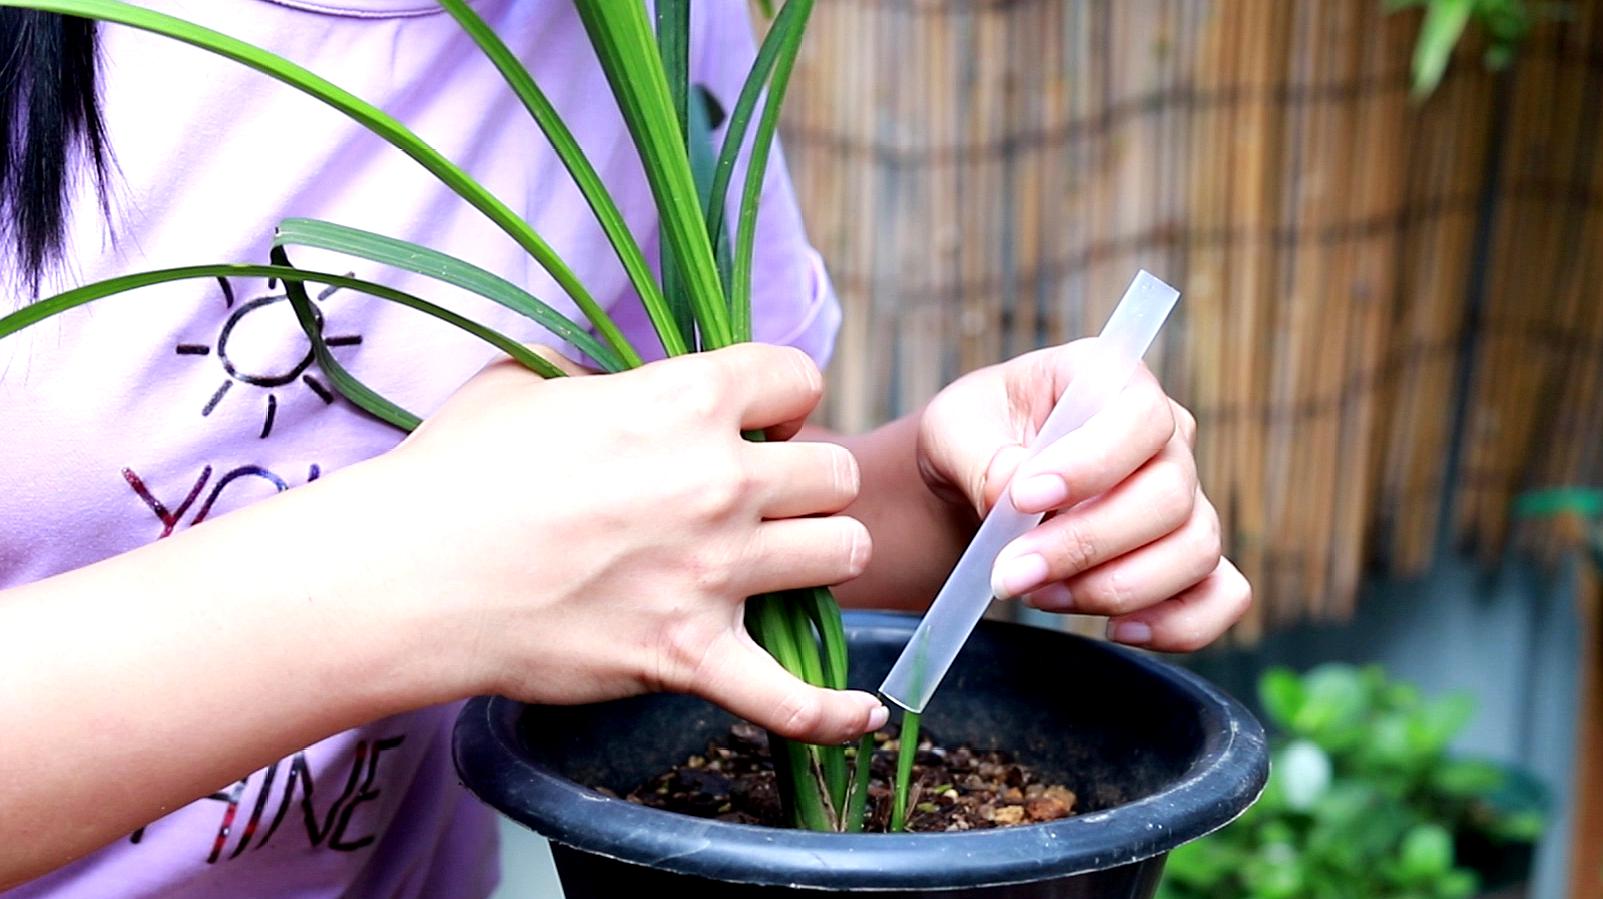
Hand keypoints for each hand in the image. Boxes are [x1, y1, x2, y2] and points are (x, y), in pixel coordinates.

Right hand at [369, 344, 885, 741]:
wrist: (403, 577)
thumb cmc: (452, 474)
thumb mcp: (524, 384)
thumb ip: (594, 375)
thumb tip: (612, 379)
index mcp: (683, 400)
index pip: (799, 376)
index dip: (783, 399)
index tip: (756, 422)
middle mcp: (717, 480)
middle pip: (837, 472)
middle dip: (811, 484)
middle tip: (766, 501)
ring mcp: (711, 572)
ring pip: (842, 554)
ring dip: (819, 559)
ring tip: (783, 567)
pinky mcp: (688, 655)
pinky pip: (793, 698)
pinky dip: (830, 710)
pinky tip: (859, 710)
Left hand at [916, 341, 1249, 650]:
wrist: (979, 483)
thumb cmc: (974, 440)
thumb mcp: (952, 429)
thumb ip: (979, 455)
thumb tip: (1011, 489)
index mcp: (1112, 381)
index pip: (1141, 415)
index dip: (1092, 462)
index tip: (1025, 497)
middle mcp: (1166, 438)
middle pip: (1169, 496)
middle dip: (1083, 546)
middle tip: (1010, 574)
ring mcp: (1186, 500)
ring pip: (1194, 550)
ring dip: (1114, 588)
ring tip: (1038, 594)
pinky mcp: (1188, 559)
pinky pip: (1222, 596)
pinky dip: (1179, 624)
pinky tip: (1116, 630)